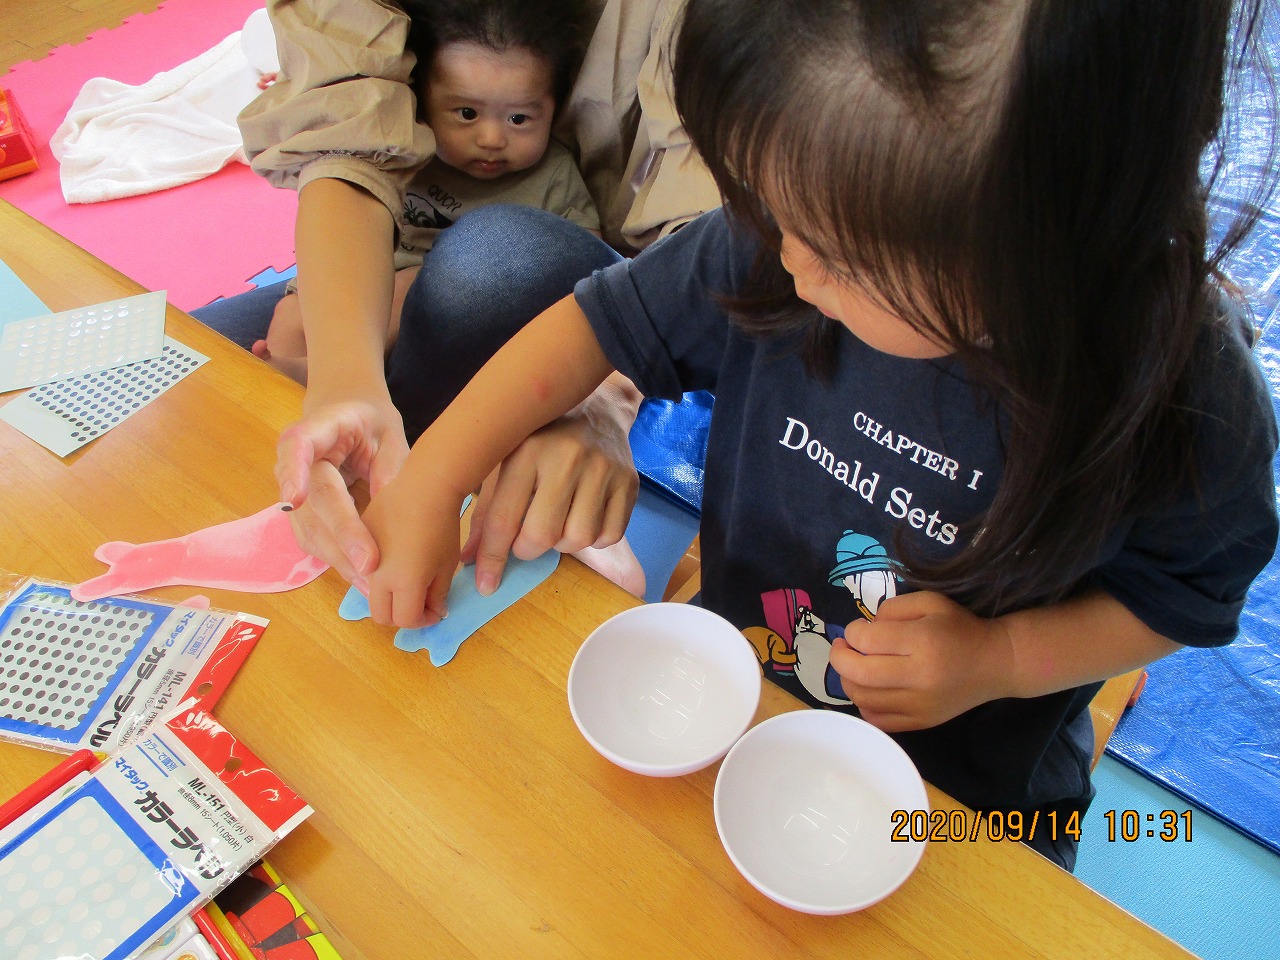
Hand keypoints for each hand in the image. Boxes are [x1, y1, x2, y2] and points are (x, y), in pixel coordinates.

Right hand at [275, 394, 409, 588]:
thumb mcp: (389, 434)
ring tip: (371, 583)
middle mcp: (293, 462)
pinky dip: (339, 562)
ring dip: (340, 558)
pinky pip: (315, 541)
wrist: (347, 419)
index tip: (295, 498)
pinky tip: (363, 579)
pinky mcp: (301, 516)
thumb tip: (391, 516)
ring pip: (310, 530)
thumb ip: (389, 467)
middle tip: (368, 564)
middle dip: (340, 534)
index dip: (293, 472)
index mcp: (317, 429)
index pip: (297, 447)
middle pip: (312, 502)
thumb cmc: (370, 424)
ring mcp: (292, 491)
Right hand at [361, 471, 462, 627]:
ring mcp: (363, 558)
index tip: (436, 610)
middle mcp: (376, 576)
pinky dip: (379, 575)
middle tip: (420, 602)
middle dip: (402, 615)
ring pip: (370, 594)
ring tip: (408, 580)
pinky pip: (363, 569)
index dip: (424, 620)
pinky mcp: (358, 541)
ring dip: (389, 597)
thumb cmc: (442, 526)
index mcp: (402, 584)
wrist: (424, 487)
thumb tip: (435, 612)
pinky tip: (395, 558)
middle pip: (382, 615)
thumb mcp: (447, 564)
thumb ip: (438, 594)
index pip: (407, 620)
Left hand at [460, 376, 640, 594]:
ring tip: (558, 522)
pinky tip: (584, 516)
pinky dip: (594, 539)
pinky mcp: (629, 482)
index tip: (485, 585)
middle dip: (528, 549)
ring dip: (562, 544)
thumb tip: (467, 561)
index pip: (504, 518)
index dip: (492, 558)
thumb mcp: (504, 462)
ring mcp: (603, 469)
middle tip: (526, 541)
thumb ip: (485, 510)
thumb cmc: (540, 440)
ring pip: (577, 539)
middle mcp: (567, 457)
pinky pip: (609, 536)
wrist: (597, 408)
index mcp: (527, 449)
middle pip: (542, 535)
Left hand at [829, 592, 1016, 731]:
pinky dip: (864, 704)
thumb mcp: (929, 602)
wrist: (995, 664)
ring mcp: (920, 705)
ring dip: (849, 680)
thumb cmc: (960, 628)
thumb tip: (863, 631)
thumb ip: (891, 609)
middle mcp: (919, 676)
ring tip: (856, 666)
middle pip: (859, 674)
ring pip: (863, 699)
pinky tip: (871, 689)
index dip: (852, 633)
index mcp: (922, 641)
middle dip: (839, 658)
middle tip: (842, 648)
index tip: (857, 629)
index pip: (867, 641)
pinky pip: (877, 720)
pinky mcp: (922, 722)